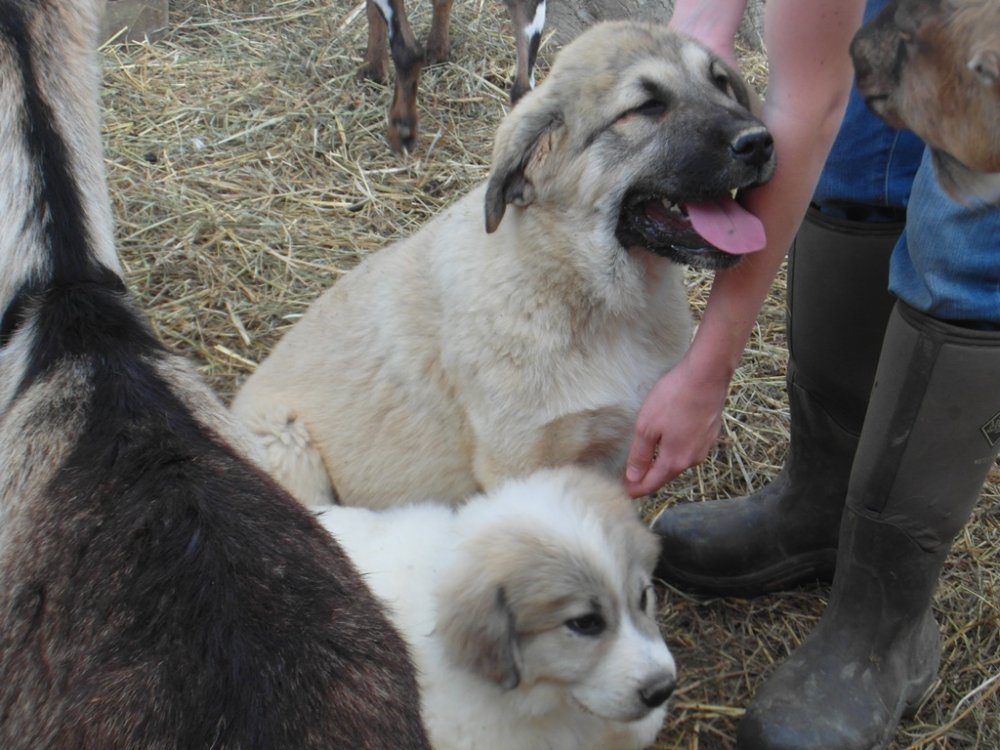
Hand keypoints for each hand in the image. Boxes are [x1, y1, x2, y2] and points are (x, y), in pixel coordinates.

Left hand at [624, 357, 728, 496]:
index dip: (637, 489)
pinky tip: (669, 441)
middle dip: (650, 478)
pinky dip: (676, 450)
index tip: (625, 492)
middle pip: (667, 475)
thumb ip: (640, 455)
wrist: (707, 376)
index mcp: (675, 461)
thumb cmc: (673, 398)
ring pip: (680, 461)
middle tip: (633, 479)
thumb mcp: (647, 427)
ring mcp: (705, 446)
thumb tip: (634, 478)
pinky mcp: (711, 433)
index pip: (652, 484)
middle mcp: (693, 459)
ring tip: (649, 462)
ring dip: (664, 463)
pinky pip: (690, 448)